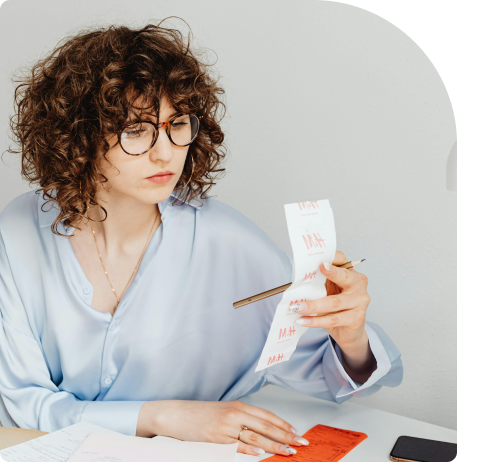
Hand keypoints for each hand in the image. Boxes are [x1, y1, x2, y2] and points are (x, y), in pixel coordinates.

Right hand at [137, 400, 309, 455]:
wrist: (175, 414)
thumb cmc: (199, 414)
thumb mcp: (223, 411)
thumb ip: (241, 419)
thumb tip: (261, 432)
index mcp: (238, 406)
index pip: (267, 416)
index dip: (284, 424)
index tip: (296, 432)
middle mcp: (234, 414)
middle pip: (266, 425)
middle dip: (286, 435)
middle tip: (301, 443)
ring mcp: (226, 427)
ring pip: (256, 436)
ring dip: (274, 444)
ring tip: (288, 451)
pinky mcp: (216, 439)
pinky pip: (237, 445)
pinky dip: (250, 450)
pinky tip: (261, 454)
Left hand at [290, 251, 375, 381]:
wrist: (348, 331)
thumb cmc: (334, 305)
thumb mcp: (326, 290)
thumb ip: (316, 282)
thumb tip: (295, 277)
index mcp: (350, 272)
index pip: (342, 259)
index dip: (331, 257)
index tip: (319, 259)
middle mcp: (359, 284)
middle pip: (344, 276)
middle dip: (327, 275)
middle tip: (313, 273)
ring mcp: (360, 302)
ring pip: (334, 302)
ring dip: (312, 306)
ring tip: (296, 308)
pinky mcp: (355, 319)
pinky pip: (333, 320)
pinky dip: (315, 321)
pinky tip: (302, 321)